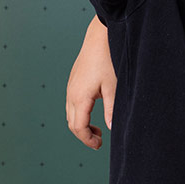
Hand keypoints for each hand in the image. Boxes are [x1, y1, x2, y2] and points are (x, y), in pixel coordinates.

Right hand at [66, 21, 116, 149]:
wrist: (99, 38)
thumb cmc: (108, 60)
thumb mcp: (113, 87)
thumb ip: (112, 109)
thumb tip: (111, 128)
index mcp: (79, 97)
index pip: (78, 127)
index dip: (87, 139)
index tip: (99, 145)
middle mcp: (71, 94)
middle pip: (72, 123)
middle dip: (84, 135)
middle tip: (99, 141)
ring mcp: (70, 87)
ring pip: (71, 114)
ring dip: (82, 124)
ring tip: (99, 129)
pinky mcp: (73, 82)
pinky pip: (72, 104)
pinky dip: (80, 114)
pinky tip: (94, 112)